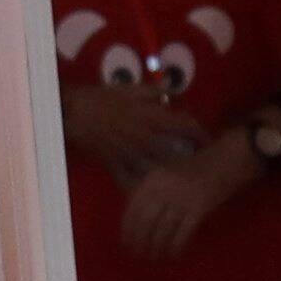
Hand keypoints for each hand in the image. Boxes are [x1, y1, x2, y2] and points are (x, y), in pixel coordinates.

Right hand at [58, 76, 199, 176]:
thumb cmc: (100, 98)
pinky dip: (141, 188)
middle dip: (190, 161)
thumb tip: (173, 86)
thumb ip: (152, 90)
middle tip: (200, 167)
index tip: (209, 142)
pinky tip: (150, 194)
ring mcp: (129, 154)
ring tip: (181, 182)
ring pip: (156, 170)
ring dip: (169, 177)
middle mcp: (143, 137)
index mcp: (150, 116)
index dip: (201, 135)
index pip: (185, 126)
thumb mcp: (128, 89)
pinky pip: (131, 181)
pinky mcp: (114, 165)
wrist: (71, 112)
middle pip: (176, 153)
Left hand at [117, 129, 259, 260]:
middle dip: (140, 242)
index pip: (133, 207)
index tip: (127, 242)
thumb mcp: (170, 171)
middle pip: (146, 221)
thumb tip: (140, 218)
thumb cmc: (199, 166)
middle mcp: (164, 187)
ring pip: (163, 230)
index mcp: (154, 178)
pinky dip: (176, 247)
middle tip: (140, 256)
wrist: (228, 158)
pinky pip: (183, 233)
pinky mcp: (199, 208)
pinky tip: (174, 254)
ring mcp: (182, 197)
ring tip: (156, 258)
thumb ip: (154, 189)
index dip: (128, 229)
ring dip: (157, 248)